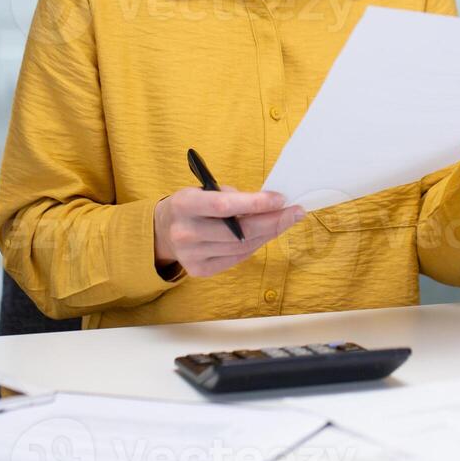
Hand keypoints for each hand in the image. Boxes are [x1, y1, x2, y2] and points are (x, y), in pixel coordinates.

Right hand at [154, 186, 305, 277]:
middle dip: (272, 221)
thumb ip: (233, 197)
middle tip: (295, 212)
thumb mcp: (204, 190)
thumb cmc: (192, 205)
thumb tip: (271, 204)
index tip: (280, 199)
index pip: (225, 205)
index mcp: (185, 205)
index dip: (256, 203)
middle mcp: (186, 233)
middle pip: (239, 232)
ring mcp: (191, 255)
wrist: (164, 231)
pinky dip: (254, 245)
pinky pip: (236, 258)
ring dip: (268, 233)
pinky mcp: (199, 270)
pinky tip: (265, 234)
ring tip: (285, 221)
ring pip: (242, 247)